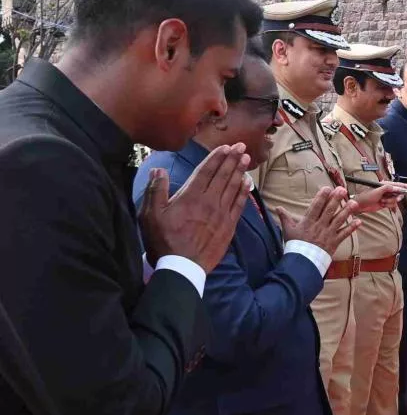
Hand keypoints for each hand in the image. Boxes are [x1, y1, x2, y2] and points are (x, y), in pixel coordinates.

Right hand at [139, 144, 250, 271]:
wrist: (182, 267)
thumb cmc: (163, 241)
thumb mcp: (150, 215)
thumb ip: (156, 190)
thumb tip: (158, 170)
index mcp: (190, 196)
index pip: (206, 171)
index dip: (217, 157)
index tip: (226, 147)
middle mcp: (209, 202)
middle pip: (223, 176)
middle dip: (232, 159)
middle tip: (242, 147)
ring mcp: (221, 214)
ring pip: (233, 187)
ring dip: (240, 171)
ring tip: (246, 159)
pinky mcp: (229, 226)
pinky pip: (239, 205)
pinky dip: (244, 192)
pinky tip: (247, 183)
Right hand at [276, 186, 360, 254]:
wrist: (302, 262)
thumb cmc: (295, 245)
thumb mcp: (288, 230)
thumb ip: (285, 218)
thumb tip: (277, 207)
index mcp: (308, 222)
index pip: (316, 206)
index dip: (322, 197)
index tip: (327, 188)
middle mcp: (319, 226)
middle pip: (329, 211)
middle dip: (336, 199)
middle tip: (342, 190)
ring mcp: (327, 234)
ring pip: (339, 220)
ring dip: (347, 211)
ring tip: (353, 203)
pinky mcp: (334, 242)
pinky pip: (344, 234)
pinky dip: (351, 228)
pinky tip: (358, 221)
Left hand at [354, 182, 406, 212]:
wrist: (361, 205)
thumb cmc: (367, 196)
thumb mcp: (377, 190)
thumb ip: (388, 188)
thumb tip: (396, 187)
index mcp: (385, 184)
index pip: (397, 184)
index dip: (404, 186)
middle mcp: (387, 190)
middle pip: (398, 193)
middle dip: (396, 197)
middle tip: (395, 198)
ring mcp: (387, 197)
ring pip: (395, 200)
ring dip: (390, 202)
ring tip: (382, 201)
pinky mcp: (386, 203)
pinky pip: (392, 205)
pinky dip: (388, 205)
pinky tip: (382, 204)